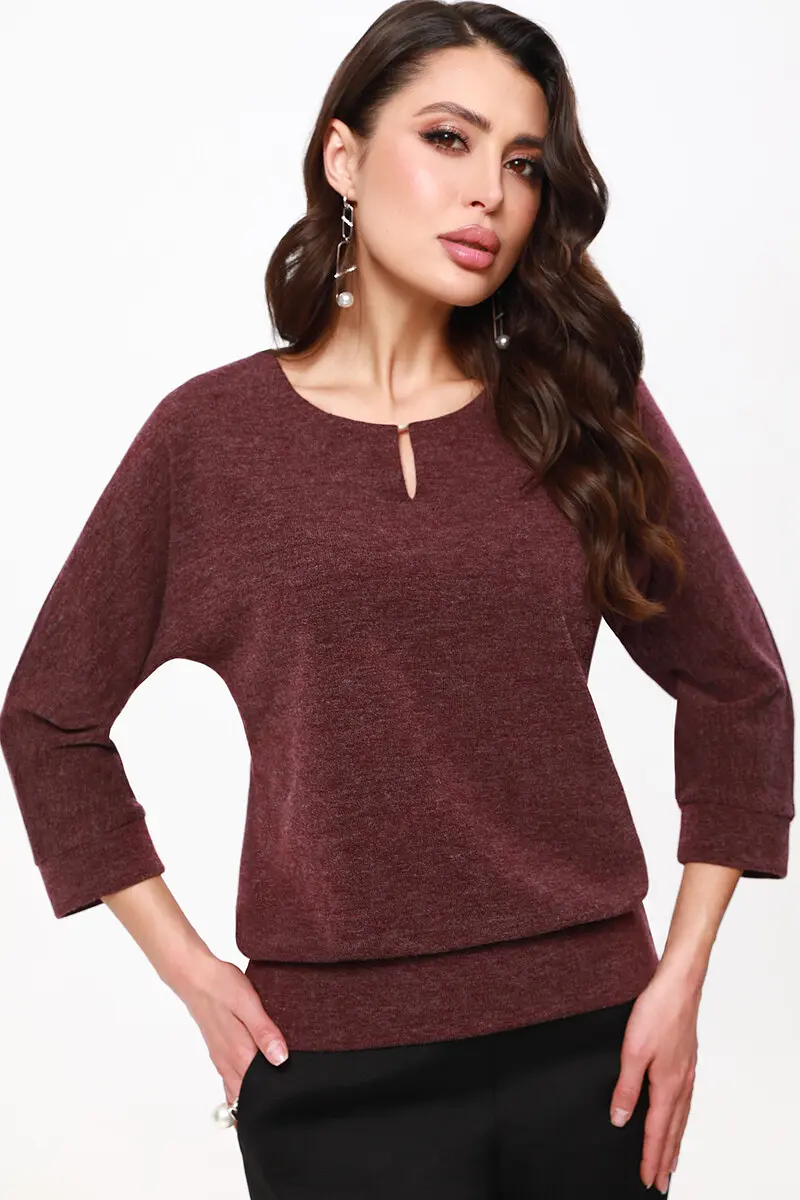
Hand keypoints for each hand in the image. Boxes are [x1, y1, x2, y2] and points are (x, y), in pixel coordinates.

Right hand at [177, 955, 289, 1110]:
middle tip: (285, 1103)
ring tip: (272, 1097)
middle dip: (264, 1103)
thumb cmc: (222, 987)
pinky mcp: (219, 1051)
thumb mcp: (249, 1004)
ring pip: (237, 1090)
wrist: (196, 977)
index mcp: (239, 1054)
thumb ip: (265, 1032)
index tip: (291, 1101)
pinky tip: (253, 1080)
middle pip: (247, 1097)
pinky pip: (230, 1079)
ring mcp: (222, 1058)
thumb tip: (281, 1060)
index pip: (259, 1091)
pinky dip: (241, 1087)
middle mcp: (229, 1062)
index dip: (275, 1098)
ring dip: (252, 1096)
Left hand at [609, 965, 699, 1191]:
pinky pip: (685, 1100)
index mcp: (668, 1085)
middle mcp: (681, 1083)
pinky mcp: (687, 1060)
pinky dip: (681, 1118)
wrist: (679, 985)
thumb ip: (626, 1087)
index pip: (657, 1131)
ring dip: (675, 1140)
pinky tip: (678, 1115)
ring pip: (681, 1116)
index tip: (646, 1179)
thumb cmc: (657, 1012)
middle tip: (661, 1181)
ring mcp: (687, 1071)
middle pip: (673, 1130)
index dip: (650, 1157)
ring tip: (671, 1159)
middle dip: (665, 1158)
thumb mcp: (633, 1051)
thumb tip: (621, 1119)